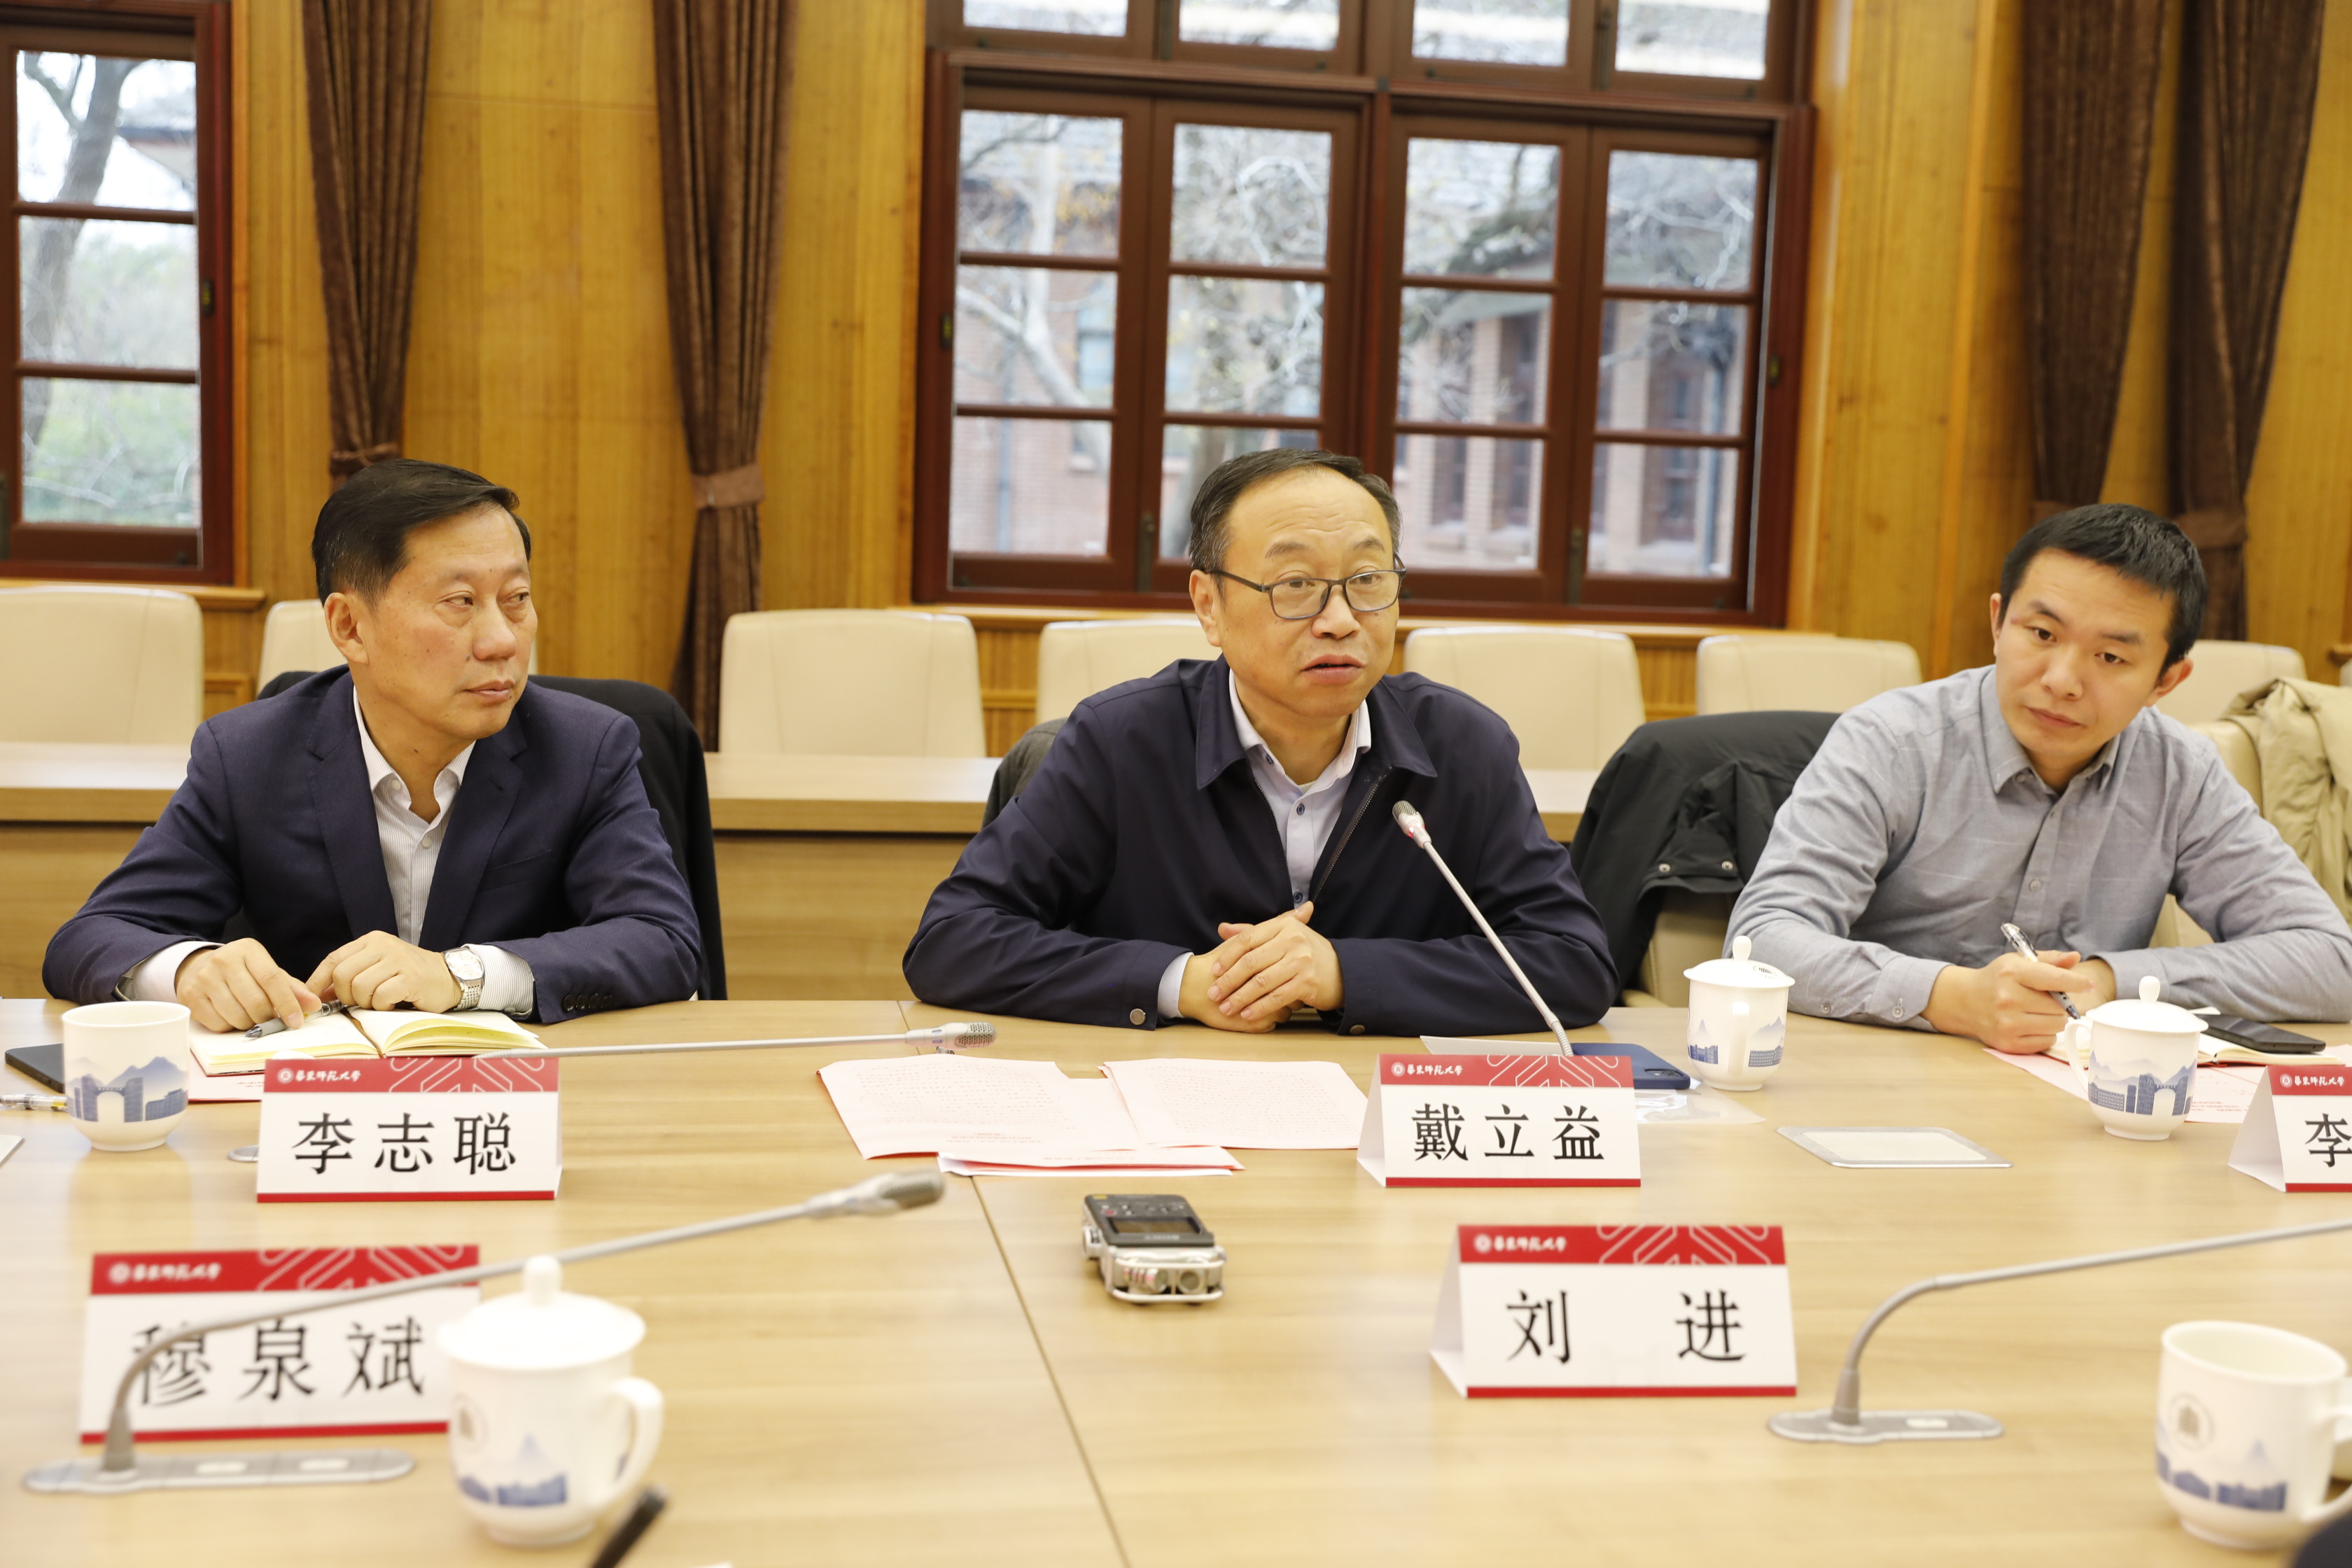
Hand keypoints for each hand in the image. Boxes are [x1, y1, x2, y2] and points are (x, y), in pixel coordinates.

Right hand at [175, 939, 320, 1033]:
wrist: (198, 967)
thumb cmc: (241, 972)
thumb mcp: (266, 971)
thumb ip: (291, 988)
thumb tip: (314, 1005)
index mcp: (248, 950)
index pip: (273, 979)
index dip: (288, 1003)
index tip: (296, 1022)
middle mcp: (223, 960)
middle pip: (255, 1001)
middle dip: (268, 1017)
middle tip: (271, 1019)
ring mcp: (204, 978)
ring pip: (237, 1016)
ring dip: (250, 1024)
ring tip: (250, 1016)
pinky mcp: (190, 996)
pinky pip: (218, 1024)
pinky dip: (230, 1027)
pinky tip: (231, 1016)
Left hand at [305, 931, 462, 1013]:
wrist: (448, 977)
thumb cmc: (409, 977)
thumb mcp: (377, 968)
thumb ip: (351, 976)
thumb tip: (317, 995)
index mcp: (371, 940)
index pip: (333, 959)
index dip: (318, 982)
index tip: (312, 999)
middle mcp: (383, 945)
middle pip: (342, 974)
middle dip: (345, 996)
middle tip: (359, 1003)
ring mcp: (398, 960)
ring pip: (360, 987)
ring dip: (366, 1003)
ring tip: (379, 1002)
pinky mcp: (411, 977)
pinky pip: (381, 996)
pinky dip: (382, 1006)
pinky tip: (392, 1004)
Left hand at [1179, 901, 1342, 1031]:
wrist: (1342, 971)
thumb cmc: (1306, 953)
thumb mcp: (1282, 936)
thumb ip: (1253, 933)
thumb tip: (1222, 928)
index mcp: (1284, 926)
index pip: (1248, 939)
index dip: (1228, 956)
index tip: (1213, 971)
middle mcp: (1293, 940)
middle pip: (1251, 962)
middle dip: (1229, 980)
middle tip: (1213, 994)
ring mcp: (1301, 962)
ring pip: (1261, 982)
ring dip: (1240, 998)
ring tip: (1226, 1008)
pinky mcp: (1308, 983)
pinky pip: (1277, 997)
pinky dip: (1260, 1007)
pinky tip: (1247, 1015)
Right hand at [1923, 949, 2114, 1053]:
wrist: (1965, 1001)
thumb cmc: (1997, 979)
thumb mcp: (2018, 962)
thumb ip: (2049, 960)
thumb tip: (2075, 958)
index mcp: (2012, 973)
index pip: (2053, 979)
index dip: (2075, 982)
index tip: (2087, 984)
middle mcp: (2008, 999)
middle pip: (2059, 1006)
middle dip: (2059, 1003)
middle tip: (2044, 999)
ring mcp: (2007, 1023)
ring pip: (2056, 1025)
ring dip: (2053, 1019)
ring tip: (2036, 1012)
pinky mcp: (2008, 1043)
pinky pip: (2047, 1041)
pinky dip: (2044, 1034)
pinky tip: (2029, 1024)